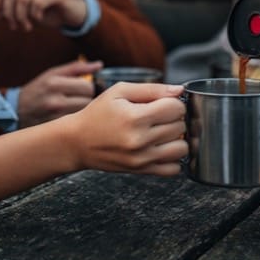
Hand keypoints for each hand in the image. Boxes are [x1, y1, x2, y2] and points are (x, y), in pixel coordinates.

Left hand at [0, 0, 87, 30]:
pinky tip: (38, 19)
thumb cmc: (48, 11)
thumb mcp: (26, 10)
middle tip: (13, 26)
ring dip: (21, 17)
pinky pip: (38, 2)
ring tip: (26, 26)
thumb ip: (9, 9)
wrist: (75, 14)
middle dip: (9, 13)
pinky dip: (35, 15)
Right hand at [16, 60, 101, 126]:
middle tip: (83, 99)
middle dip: (90, 99)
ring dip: (86, 111)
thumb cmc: (38, 90)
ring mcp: (55, 117)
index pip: (88, 86)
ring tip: (77, 108)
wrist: (16, 111)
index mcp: (54, 82)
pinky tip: (72, 119)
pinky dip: (78, 121)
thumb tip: (99, 65)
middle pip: (89, 100)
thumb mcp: (52, 74)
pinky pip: (77, 124)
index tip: (88, 89)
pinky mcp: (56, 129)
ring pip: (86, 113)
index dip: (92, 87)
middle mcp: (55, 100)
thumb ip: (77, 68)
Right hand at [63, 82, 187, 175]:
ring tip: (162, 131)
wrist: (77, 142)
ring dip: (176, 138)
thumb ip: (151, 89)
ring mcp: (142, 158)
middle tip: (158, 116)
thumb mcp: (119, 92)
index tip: (162, 103)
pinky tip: (160, 147)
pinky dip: (172, 158)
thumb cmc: (97, 114)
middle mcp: (140, 140)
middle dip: (173, 118)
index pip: (176, 107)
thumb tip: (179, 90)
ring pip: (182, 148)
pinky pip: (174, 169)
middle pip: (180, 126)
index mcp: (135, 117)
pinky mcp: (142, 171)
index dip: (172, 101)